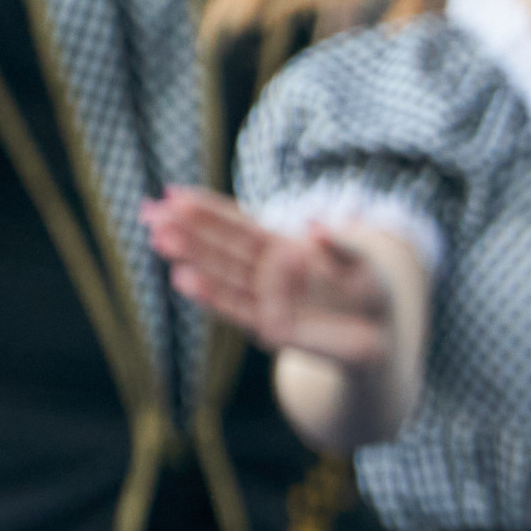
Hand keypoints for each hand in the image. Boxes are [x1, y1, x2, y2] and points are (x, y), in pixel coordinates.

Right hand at [142, 187, 398, 365]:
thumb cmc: (368, 291)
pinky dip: (214, 295)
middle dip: (186, 230)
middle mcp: (264, 273)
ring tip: (161, 240)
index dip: (206, 209)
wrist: (380, 336)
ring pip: (222, 276)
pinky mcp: (272, 328)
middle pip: (220, 247)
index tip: (172, 194)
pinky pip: (238, 308)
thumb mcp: (361, 261)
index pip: (237, 224)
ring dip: (193, 259)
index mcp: (279, 247)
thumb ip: (340, 244)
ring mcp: (265, 299)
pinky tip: (186, 280)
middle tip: (150, 213)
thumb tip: (312, 225)